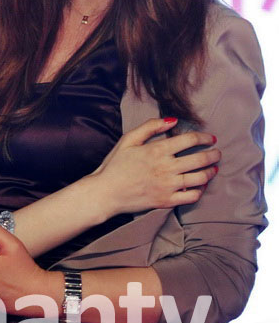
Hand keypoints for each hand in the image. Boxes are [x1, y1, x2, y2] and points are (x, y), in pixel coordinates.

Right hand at [91, 117, 220, 216]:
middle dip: (213, 155)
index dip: (204, 137)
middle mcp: (166, 168)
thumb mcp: (128, 139)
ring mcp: (168, 186)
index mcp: (158, 150)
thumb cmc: (115, 165)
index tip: (211, 138)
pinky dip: (200, 190)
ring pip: (200, 178)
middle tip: (217, 153)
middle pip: (200, 159)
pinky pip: (191, 196)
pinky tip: (201, 186)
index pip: (190, 140)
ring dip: (210, 172)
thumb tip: (172, 120)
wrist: (105, 193)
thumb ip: (150, 127)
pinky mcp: (167, 201)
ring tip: (213, 169)